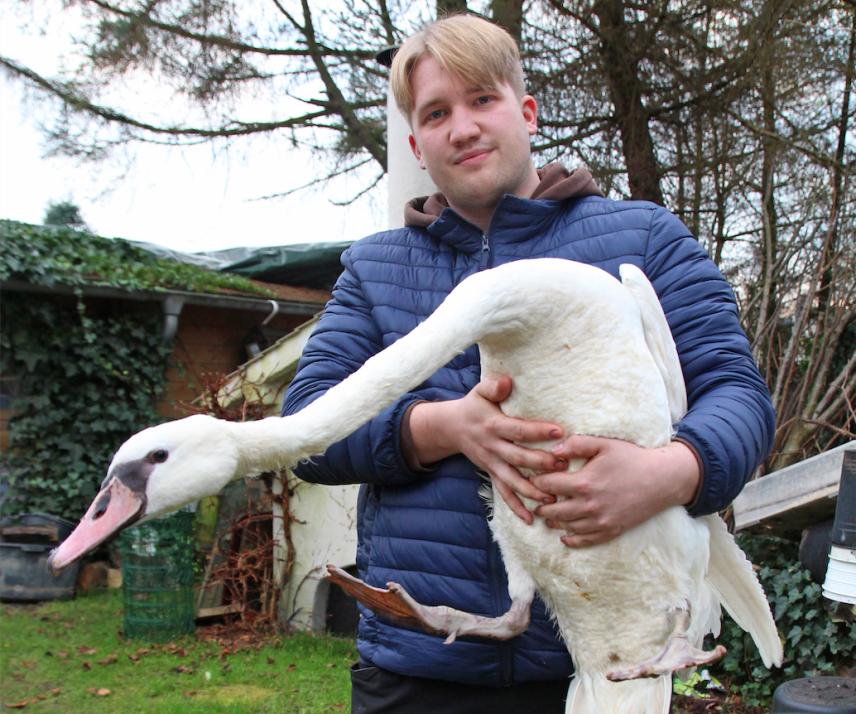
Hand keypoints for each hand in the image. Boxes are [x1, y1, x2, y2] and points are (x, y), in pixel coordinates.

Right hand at [406, 375, 565, 522]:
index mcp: (493, 424)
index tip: (560, 431)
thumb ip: (493, 386)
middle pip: (518, 457)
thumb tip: (507, 382)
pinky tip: (531, 519)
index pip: (517, 429)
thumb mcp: (479, 391)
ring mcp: (491, 463)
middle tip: (563, 466)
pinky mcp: (491, 474)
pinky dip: (516, 507)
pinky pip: (503, 493)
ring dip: (532, 490)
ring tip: (552, 498)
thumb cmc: (473, 406)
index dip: (537, 430)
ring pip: (512, 480)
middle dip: (540, 463)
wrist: (450, 427)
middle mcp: (492, 446)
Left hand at [530, 435, 700, 546]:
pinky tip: (564, 536)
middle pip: (553, 511)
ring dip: (553, 522)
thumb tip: (552, 450)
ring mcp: (600, 521)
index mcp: (584, 483)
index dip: (537, 482)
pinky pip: (586, 540)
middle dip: (541, 505)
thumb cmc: (632, 458)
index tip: (533, 479)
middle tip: (535, 500)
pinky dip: (572, 540)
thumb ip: (576, 444)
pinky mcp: (611, 531)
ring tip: (546, 516)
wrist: (662, 479)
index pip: (548, 486)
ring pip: (566, 527)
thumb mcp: (604, 444)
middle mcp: (589, 506)